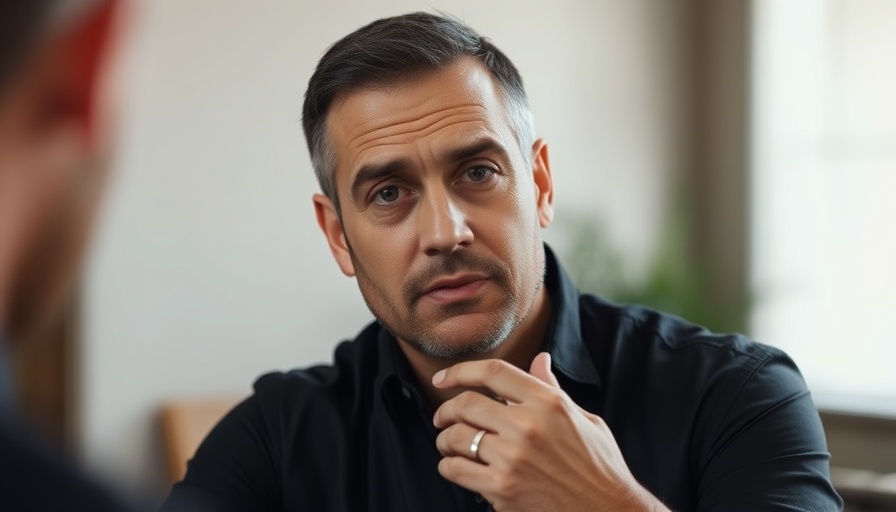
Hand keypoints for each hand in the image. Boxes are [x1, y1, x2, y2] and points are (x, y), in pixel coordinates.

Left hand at [432, 353, 667, 511]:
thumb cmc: (599, 466)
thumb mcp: (583, 418)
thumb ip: (552, 389)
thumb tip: (540, 359)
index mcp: (547, 402)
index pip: (492, 372)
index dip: (460, 371)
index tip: (443, 378)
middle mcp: (528, 425)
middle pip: (465, 403)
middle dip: (446, 409)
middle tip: (442, 417)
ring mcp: (513, 457)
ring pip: (455, 437)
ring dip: (445, 440)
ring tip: (448, 444)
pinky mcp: (502, 488)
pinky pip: (456, 470)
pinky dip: (449, 466)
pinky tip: (456, 466)